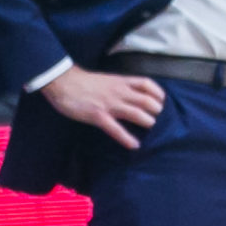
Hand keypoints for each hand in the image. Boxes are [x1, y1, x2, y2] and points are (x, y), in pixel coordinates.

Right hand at [42, 65, 162, 150]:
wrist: (63, 81)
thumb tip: (133, 95)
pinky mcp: (98, 116)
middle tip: (158, 119)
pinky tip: (134, 145)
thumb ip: (121, 86)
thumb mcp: (108, 80)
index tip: (162, 102)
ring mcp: (109, 104)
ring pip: (137, 113)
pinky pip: (116, 129)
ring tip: (151, 129)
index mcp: (121, 82)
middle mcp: (119, 92)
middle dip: (157, 111)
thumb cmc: (84, 82)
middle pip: (147, 101)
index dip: (158, 94)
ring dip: (148, 122)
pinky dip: (127, 138)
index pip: (147, 84)